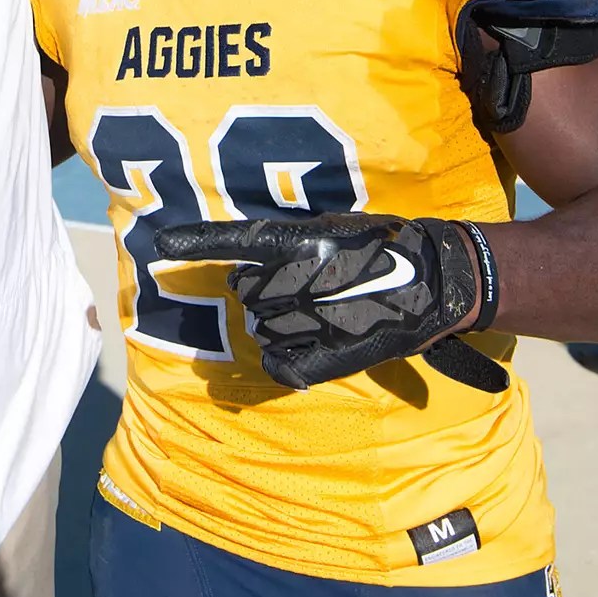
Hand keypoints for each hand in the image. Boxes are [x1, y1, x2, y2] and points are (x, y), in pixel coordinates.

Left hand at [154, 213, 508, 392]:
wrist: (437, 278)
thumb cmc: (384, 247)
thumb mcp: (334, 229)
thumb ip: (291, 245)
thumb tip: (253, 261)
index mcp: (304, 243)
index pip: (237, 240)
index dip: (196, 241)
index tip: (160, 241)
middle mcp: (305, 280)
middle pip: (248, 293)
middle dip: (256, 294)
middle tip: (287, 291)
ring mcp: (319, 319)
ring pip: (265, 330)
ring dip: (274, 327)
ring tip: (306, 317)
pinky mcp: (337, 352)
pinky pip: (288, 367)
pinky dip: (282, 363)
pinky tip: (287, 356)